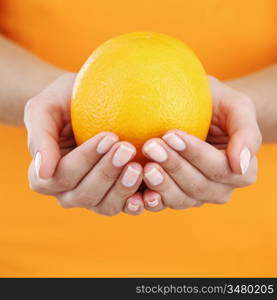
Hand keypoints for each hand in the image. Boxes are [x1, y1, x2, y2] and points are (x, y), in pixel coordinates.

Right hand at [24, 73, 144, 215]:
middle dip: (106, 172)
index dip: (85, 160)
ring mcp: (94, 196)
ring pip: (106, 206)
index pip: (61, 176)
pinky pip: (126, 206)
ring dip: (123, 188)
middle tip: (127, 148)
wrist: (88, 103)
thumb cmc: (65, 103)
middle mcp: (68, 192)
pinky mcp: (116, 195)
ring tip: (139, 167)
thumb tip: (43, 171)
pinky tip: (150, 191)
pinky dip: (137, 202)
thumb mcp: (45, 109)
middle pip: (84, 194)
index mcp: (46, 175)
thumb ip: (40, 138)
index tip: (108, 136)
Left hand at [141, 76, 261, 210]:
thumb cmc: (218, 105)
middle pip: (198, 186)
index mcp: (240, 171)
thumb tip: (241, 166)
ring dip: (161, 184)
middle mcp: (219, 188)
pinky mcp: (173, 195)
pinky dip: (150, 201)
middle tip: (151, 146)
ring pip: (180, 199)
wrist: (200, 111)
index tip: (171, 135)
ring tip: (144, 165)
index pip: (219, 168)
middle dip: (174, 166)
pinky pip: (163, 205)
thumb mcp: (237, 107)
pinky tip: (137, 193)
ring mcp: (195, 195)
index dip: (195, 155)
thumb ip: (246, 134)